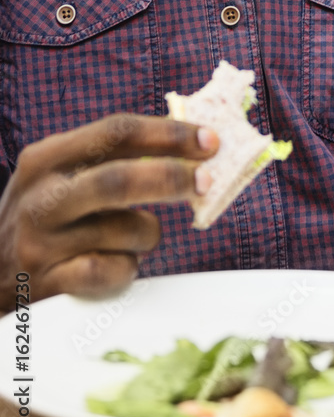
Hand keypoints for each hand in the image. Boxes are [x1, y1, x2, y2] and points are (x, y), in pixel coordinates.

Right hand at [0, 114, 218, 312]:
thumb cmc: (49, 221)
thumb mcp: (63, 177)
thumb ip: (115, 157)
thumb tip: (194, 143)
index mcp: (46, 159)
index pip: (116, 132)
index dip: (169, 133)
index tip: (210, 140)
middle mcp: (39, 198)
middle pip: (119, 178)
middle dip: (172, 177)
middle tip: (207, 180)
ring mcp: (40, 243)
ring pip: (127, 228)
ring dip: (148, 233)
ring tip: (133, 238)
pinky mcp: (49, 284)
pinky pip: (115, 270)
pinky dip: (130, 268)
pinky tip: (117, 265)